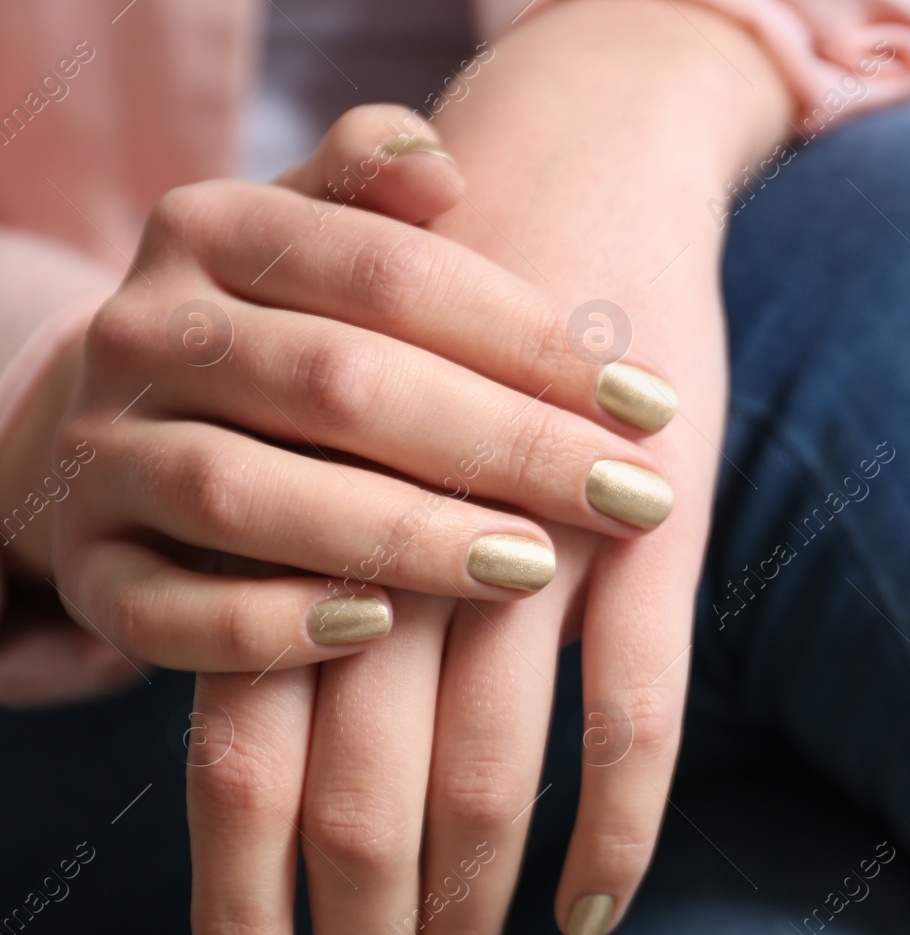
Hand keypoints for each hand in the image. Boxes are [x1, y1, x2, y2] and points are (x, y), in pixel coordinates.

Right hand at [49, 104, 678, 672]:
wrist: (101, 423)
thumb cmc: (270, 334)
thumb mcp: (312, 244)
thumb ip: (372, 195)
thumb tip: (444, 161)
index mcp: (210, 230)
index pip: (392, 275)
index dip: (531, 340)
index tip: (653, 402)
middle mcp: (145, 334)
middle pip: (341, 385)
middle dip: (504, 446)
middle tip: (631, 496)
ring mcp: (101, 454)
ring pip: (250, 496)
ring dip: (402, 536)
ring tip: (533, 565)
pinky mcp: (88, 569)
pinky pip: (166, 611)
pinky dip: (268, 625)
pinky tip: (379, 629)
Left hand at [182, 4, 790, 934]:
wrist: (581, 154)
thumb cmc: (448, 320)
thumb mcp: (344, 448)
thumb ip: (311, 582)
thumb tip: (292, 758)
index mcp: (307, 528)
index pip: (245, 758)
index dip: (245, 902)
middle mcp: (400, 546)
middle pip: (356, 796)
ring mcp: (531, 541)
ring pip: (489, 772)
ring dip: (471, 906)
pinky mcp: (644, 529)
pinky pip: (632, 710)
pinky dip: (614, 826)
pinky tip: (592, 912)